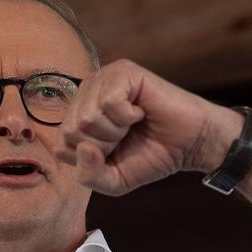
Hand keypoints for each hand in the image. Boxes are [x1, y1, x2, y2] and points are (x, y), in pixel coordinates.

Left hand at [53, 60, 236, 195]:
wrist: (190, 145)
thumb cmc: (150, 156)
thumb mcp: (113, 180)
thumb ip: (88, 175)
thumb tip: (82, 147)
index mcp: (77, 116)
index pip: (61, 145)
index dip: (92, 159)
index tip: (115, 150)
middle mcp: (85, 94)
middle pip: (71, 131)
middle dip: (104, 144)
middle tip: (126, 135)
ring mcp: (103, 79)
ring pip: (87, 117)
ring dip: (116, 130)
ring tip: (133, 123)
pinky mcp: (123, 71)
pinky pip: (108, 102)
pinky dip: (128, 116)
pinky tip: (140, 111)